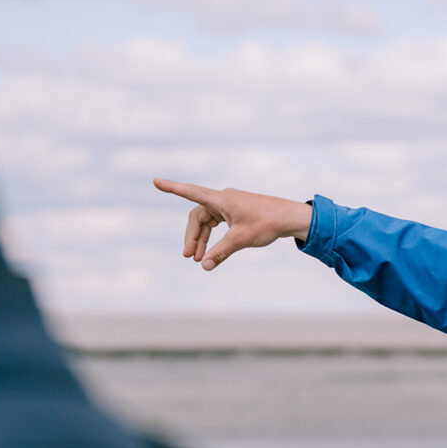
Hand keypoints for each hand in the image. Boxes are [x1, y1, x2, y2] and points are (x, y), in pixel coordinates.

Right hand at [153, 178, 313, 270]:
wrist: (291, 218)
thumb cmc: (267, 224)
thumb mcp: (240, 239)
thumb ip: (220, 252)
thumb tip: (204, 266)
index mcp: (221, 199)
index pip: (190, 192)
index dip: (172, 188)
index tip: (155, 181)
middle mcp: (223, 199)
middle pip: (199, 217)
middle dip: (193, 237)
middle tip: (190, 257)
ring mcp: (230, 205)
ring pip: (208, 222)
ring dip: (203, 239)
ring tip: (199, 259)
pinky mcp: (238, 212)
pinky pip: (219, 223)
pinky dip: (214, 237)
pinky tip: (212, 250)